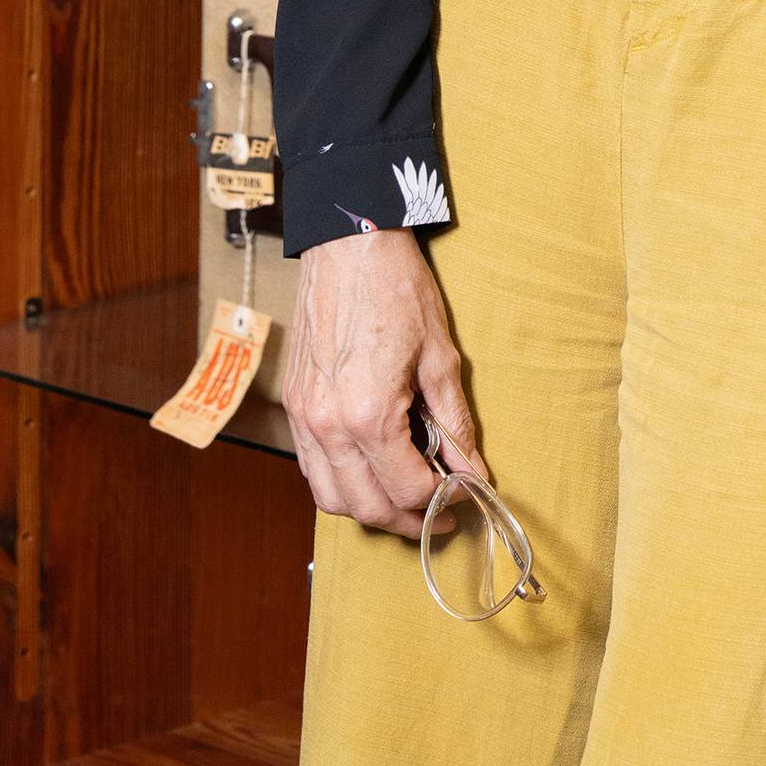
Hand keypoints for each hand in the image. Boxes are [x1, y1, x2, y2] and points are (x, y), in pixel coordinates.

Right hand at [279, 225, 485, 536]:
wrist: (348, 244)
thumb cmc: (397, 290)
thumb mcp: (440, 357)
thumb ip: (454, 423)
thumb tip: (471, 469)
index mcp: (367, 413)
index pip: (404, 488)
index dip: (438, 503)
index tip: (460, 500)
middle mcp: (326, 424)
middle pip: (363, 505)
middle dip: (403, 520)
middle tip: (436, 515)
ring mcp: (303, 416)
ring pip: (329, 497)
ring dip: (367, 509)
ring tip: (403, 499)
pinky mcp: (293, 404)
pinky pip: (311, 467)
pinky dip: (340, 483)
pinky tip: (370, 471)